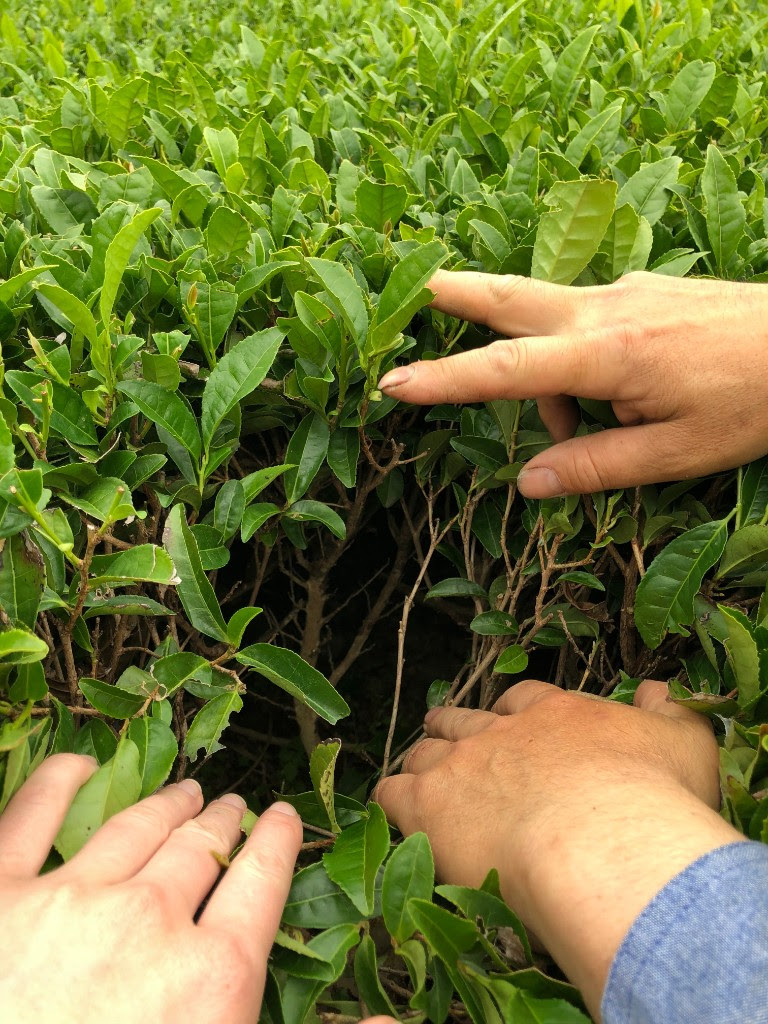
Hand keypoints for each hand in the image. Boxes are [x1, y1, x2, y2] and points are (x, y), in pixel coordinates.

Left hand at [0, 754, 303, 1023]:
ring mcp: (68, 900)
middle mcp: (150, 918)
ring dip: (166, 805)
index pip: (262, 881)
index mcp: (213, 974)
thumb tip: (391, 1019)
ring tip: (184, 792)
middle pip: (201, 849)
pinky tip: (80, 765)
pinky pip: (30, 818)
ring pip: (135, 827)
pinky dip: (56, 783)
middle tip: (231, 806)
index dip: (277, 841)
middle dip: (223, 822)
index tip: (284, 817)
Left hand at [374, 680, 741, 1020]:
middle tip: (454, 744)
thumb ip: (671, 713)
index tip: (512, 727)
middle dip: (456, 729)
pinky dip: (390, 800)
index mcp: (555, 714)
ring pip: (425, 753)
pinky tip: (393, 812)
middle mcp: (501, 731)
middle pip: (464, 720)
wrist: (602, 843)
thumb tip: (657, 690)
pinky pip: (391, 793)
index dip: (512, 714)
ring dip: (423, 764)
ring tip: (420, 780)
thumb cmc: (651, 800)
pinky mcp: (427, 804)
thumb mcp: (685, 744)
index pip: (522, 700)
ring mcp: (460, 763)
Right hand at [378, 270, 767, 496]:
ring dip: (538, 370)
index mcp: (610, 355)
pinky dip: (576, 361)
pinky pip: (585, 322)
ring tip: (579, 429)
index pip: (507, 371)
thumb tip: (528, 483)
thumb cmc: (755, 400)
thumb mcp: (678, 453)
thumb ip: (596, 466)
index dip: (444, 380)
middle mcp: (605, 310)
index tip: (392, 381)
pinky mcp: (642, 290)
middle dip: (454, 296)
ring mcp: (624, 292)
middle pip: (510, 299)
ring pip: (548, 320)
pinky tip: (617, 393)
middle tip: (408, 290)